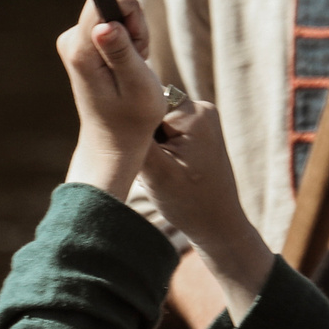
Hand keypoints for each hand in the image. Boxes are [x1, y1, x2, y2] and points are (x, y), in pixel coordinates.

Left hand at [58, 0, 163, 199]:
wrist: (113, 140)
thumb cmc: (132, 118)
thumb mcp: (137, 85)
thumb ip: (121, 52)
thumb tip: (103, 25)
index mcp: (81, 50)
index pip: (105, 0)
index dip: (131, 15)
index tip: (137, 45)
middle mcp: (70, 41)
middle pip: (111, 5)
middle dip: (135, 29)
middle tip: (137, 62)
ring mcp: (74, 43)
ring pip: (114, 16)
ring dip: (133, 39)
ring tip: (132, 70)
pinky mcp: (82, 45)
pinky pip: (111, 27)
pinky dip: (126, 45)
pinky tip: (124, 70)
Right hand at [143, 99, 272, 325]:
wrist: (217, 224)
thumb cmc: (188, 201)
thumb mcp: (154, 171)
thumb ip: (134, 138)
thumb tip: (111, 112)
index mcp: (194, 113)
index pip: (144, 103)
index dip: (133, 128)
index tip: (139, 154)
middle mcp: (201, 108)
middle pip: (149, 110)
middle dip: (142, 136)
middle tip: (150, 165)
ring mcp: (201, 118)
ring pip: (153, 121)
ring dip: (148, 143)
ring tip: (159, 168)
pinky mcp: (198, 130)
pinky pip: (163, 129)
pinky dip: (158, 147)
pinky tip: (165, 167)